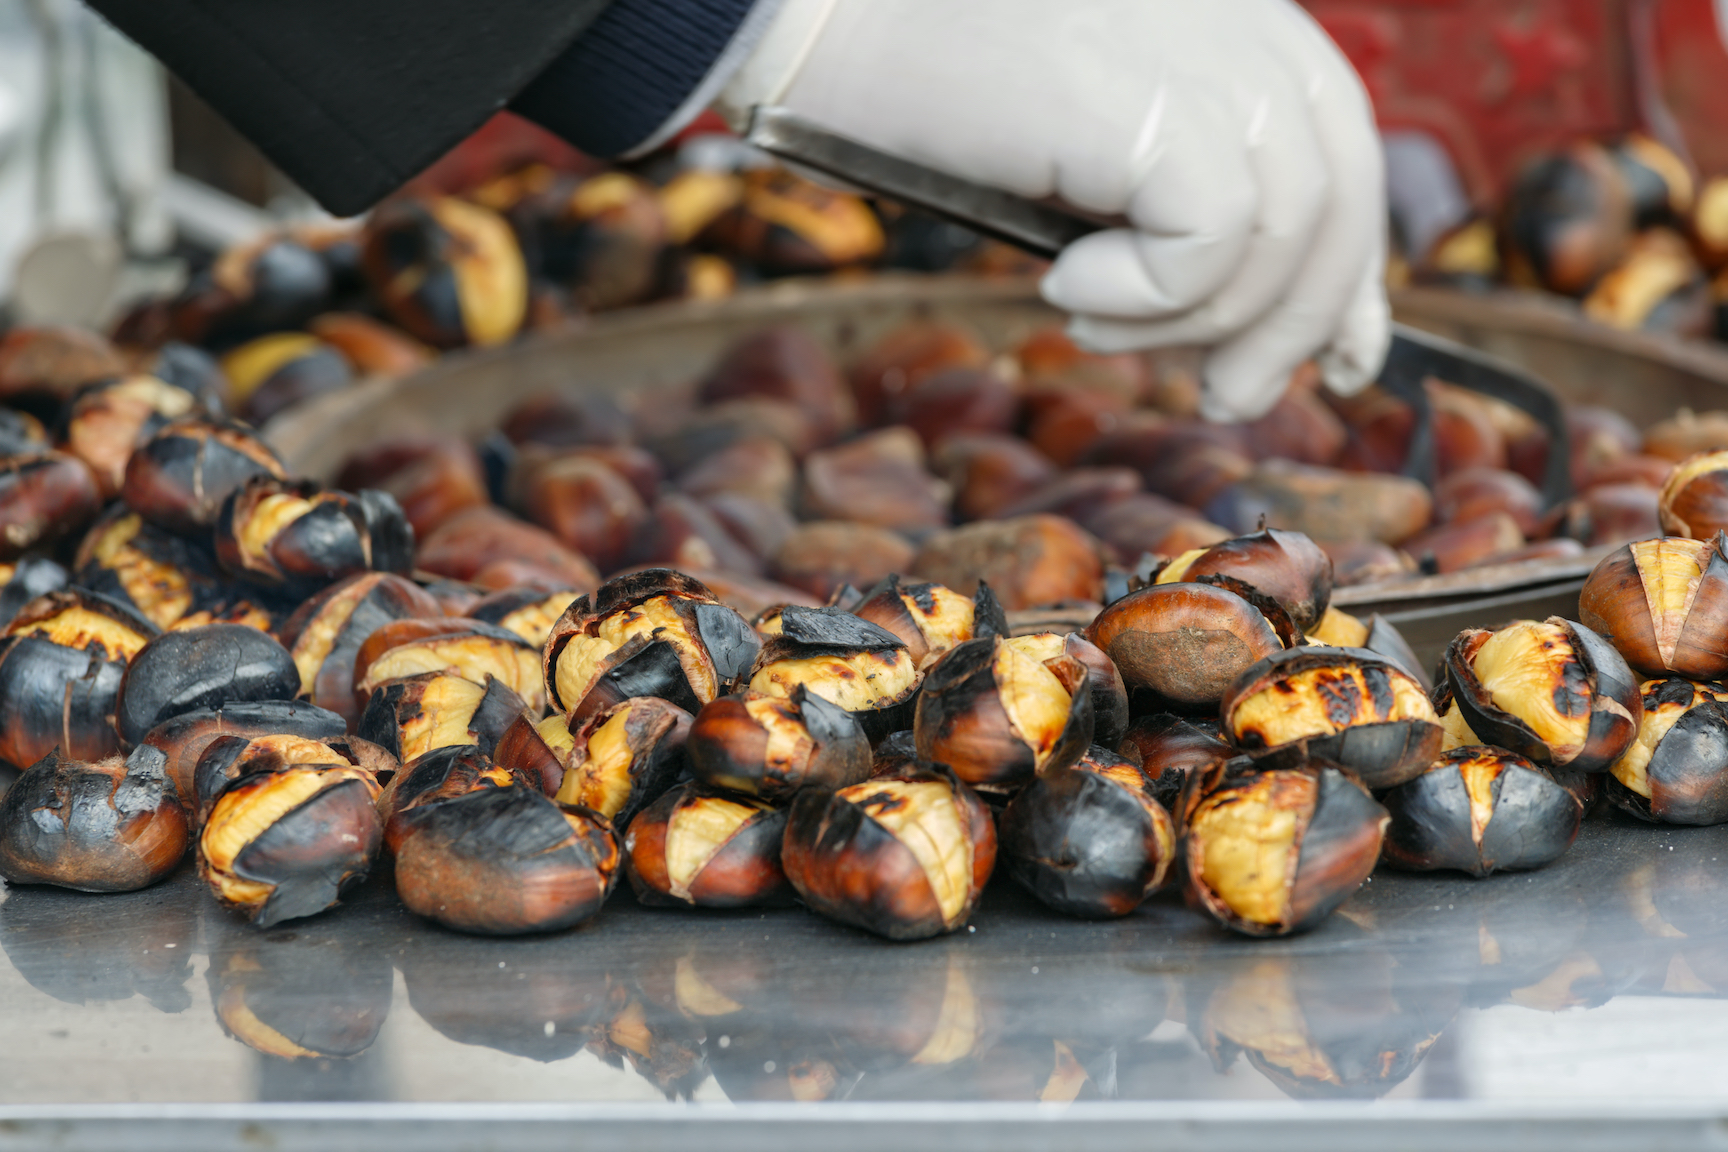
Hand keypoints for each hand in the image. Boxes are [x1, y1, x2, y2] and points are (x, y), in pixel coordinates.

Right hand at [719, 0, 1387, 420]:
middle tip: (1225, 395)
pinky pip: (1210, 240)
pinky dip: (1147, 292)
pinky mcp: (1152, 98)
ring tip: (1092, 314)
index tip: (1331, 359)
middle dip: (1295, 322)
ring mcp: (1203, 49)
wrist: (820, 18)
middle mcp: (1239, 22)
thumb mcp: (1086, 159)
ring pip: (1280, 233)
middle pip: (1336, 194)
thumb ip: (1178, 212)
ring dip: (1189, 316)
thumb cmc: (925, 89)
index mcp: (1234, 22)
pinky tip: (1067, 279)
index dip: (1347, 270)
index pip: (1342, 150)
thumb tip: (1254, 334)